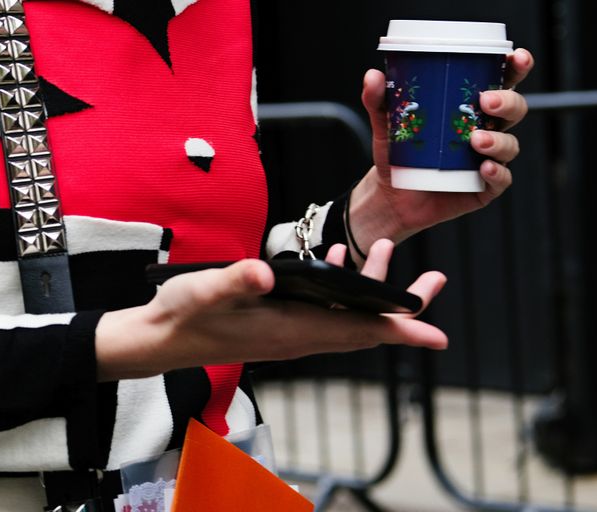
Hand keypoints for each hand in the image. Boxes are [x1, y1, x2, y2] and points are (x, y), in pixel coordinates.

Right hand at [94, 239, 447, 381]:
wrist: (159, 341)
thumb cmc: (182, 317)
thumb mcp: (205, 293)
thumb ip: (235, 281)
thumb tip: (265, 270)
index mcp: (290, 330)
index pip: (357, 332)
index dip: (400, 331)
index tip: (437, 333)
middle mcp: (297, 337)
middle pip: (364, 328)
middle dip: (403, 309)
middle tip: (436, 280)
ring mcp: (288, 332)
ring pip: (345, 318)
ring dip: (371, 291)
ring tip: (386, 251)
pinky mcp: (277, 324)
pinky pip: (322, 311)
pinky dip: (338, 288)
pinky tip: (333, 260)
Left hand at [350, 48, 534, 248]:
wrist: (390, 195)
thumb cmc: (398, 153)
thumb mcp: (386, 124)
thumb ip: (378, 100)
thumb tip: (373, 76)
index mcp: (471, 107)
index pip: (502, 81)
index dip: (516, 67)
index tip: (515, 57)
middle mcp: (486, 129)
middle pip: (515, 109)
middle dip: (508, 101)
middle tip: (486, 101)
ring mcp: (488, 158)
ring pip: (510, 144)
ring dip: (499, 140)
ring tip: (476, 140)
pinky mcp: (485, 186)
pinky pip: (502, 179)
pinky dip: (497, 172)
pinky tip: (483, 168)